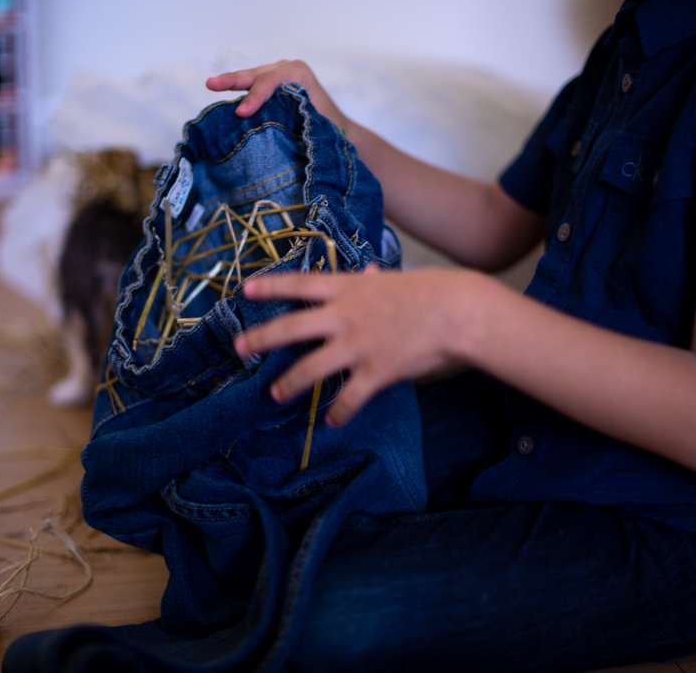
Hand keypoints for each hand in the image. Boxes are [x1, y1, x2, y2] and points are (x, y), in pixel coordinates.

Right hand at [206, 60, 348, 128]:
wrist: (338, 128)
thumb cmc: (329, 126)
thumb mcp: (314, 120)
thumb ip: (293, 116)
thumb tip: (269, 128)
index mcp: (299, 73)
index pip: (271, 81)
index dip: (255, 96)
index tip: (241, 113)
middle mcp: (287, 69)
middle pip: (256, 75)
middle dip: (233, 80)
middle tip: (211, 84)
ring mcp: (278, 76)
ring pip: (251, 79)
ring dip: (231, 83)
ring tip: (211, 85)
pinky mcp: (272, 88)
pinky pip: (253, 88)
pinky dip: (238, 93)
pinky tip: (221, 96)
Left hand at [234, 267, 484, 425]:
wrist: (456, 312)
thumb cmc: (431, 292)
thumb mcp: (397, 281)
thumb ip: (375, 281)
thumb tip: (368, 273)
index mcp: (348, 289)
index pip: (300, 284)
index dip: (270, 287)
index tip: (245, 290)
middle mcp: (344, 316)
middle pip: (291, 327)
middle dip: (261, 337)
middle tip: (239, 346)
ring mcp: (357, 345)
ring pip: (310, 368)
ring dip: (289, 383)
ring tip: (274, 393)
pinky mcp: (375, 371)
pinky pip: (349, 398)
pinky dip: (339, 413)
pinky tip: (331, 422)